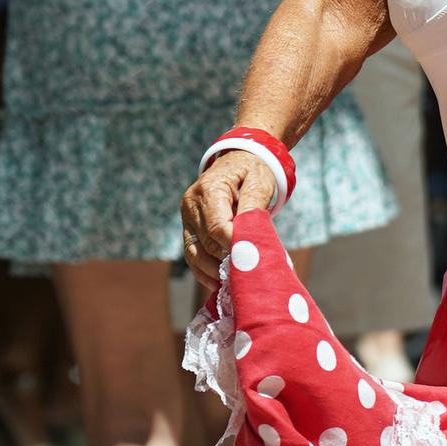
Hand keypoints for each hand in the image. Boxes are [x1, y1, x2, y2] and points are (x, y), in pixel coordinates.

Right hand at [181, 150, 276, 289]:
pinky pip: (191, 254)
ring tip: (233, 286)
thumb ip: (252, 209)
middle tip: (248, 278)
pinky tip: (217, 284)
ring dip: (213, 272)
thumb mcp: (259, 183)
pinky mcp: (188, 227)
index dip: (234, 247)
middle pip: (207, 243)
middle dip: (227, 262)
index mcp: (210, 189)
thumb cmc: (253, 170)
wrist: (238, 159)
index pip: (218, 227)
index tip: (251, 261)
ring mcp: (187, 216)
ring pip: (195, 253)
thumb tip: (245, 237)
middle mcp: (192, 203)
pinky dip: (203, 271)